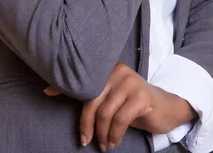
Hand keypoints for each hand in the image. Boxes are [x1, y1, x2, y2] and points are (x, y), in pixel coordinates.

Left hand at [43, 62, 195, 149]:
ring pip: (105, 112)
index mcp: (107, 68)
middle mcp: (118, 71)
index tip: (47, 93)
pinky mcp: (141, 96)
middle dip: (85, 123)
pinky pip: (120, 119)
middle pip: (92, 99)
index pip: (83, 79)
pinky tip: (113, 142)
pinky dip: (114, 135)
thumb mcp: (110, 96)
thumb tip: (50, 89)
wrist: (165, 107)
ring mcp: (130, 82)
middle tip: (85, 140)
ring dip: (102, 133)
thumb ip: (89, 93)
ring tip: (103, 144)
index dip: (64, 86)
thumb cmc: (132, 103)